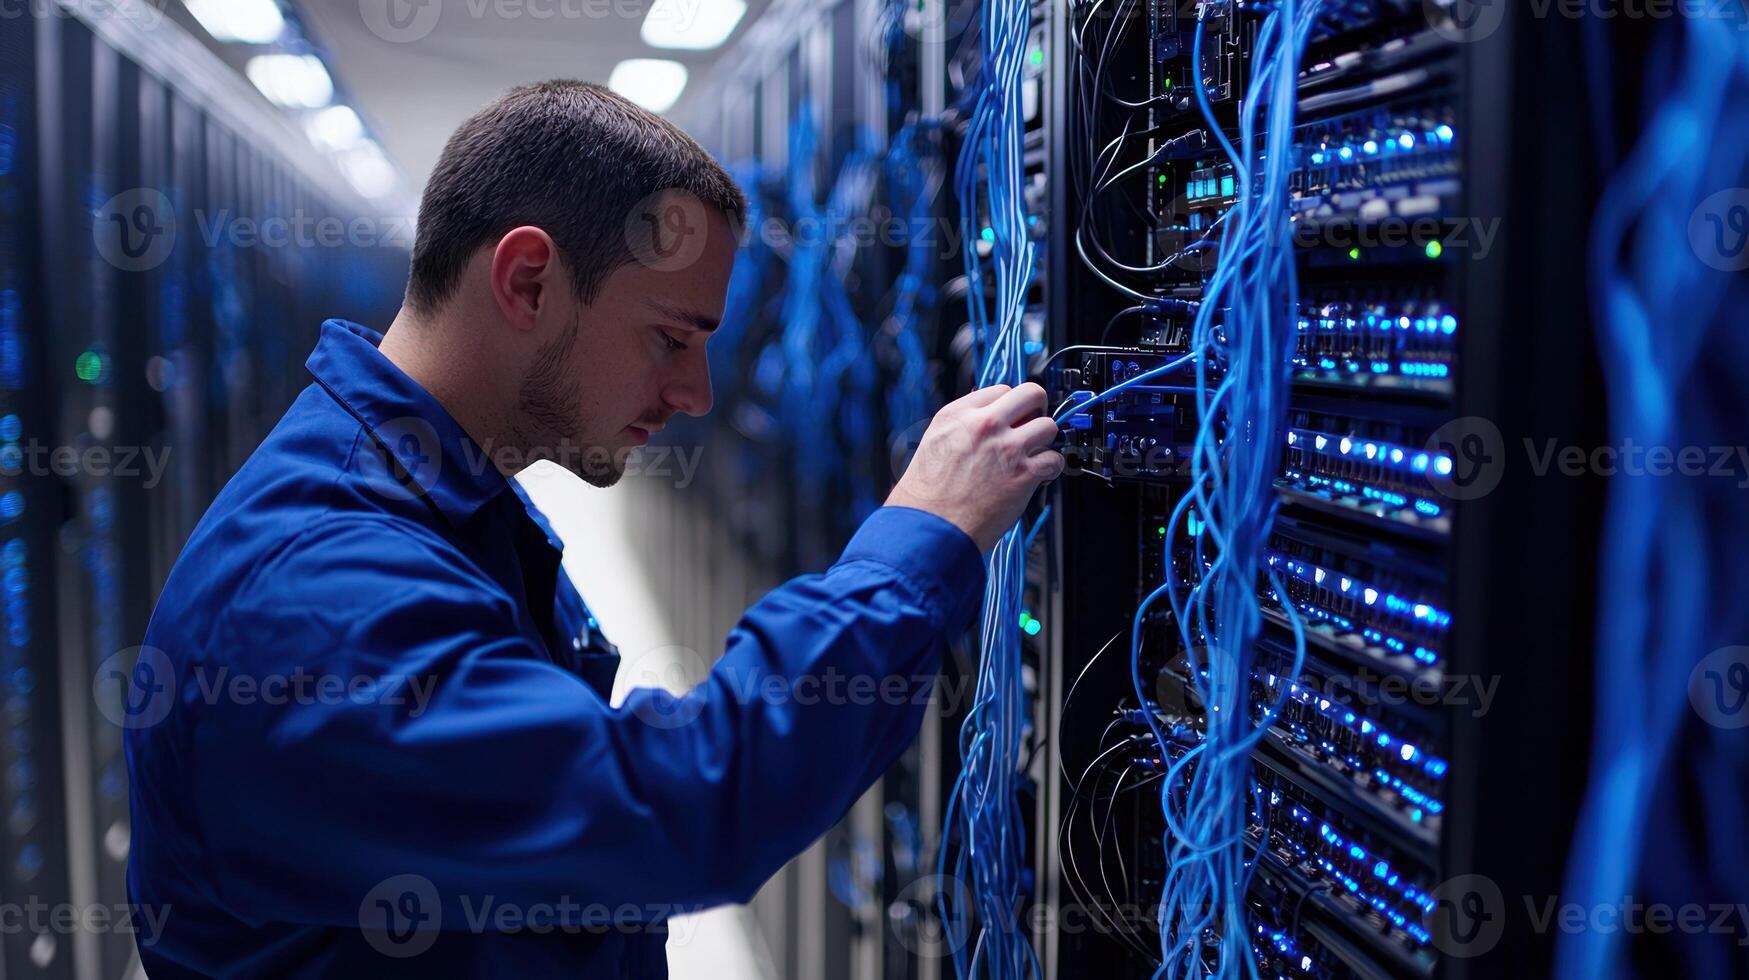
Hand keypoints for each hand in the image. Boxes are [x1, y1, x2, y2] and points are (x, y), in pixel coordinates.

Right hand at [886, 383, 1064, 551]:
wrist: (930, 529)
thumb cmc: (926, 496)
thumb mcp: (935, 444)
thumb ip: (962, 426)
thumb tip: (984, 413)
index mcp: (958, 415)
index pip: (1001, 390)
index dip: (1010, 406)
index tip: (1013, 417)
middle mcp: (984, 425)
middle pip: (1031, 394)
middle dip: (1036, 408)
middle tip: (1032, 424)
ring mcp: (1007, 447)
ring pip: (1048, 425)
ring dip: (1044, 440)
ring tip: (1033, 455)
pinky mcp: (1024, 473)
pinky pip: (1055, 459)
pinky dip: (1051, 468)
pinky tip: (1039, 476)